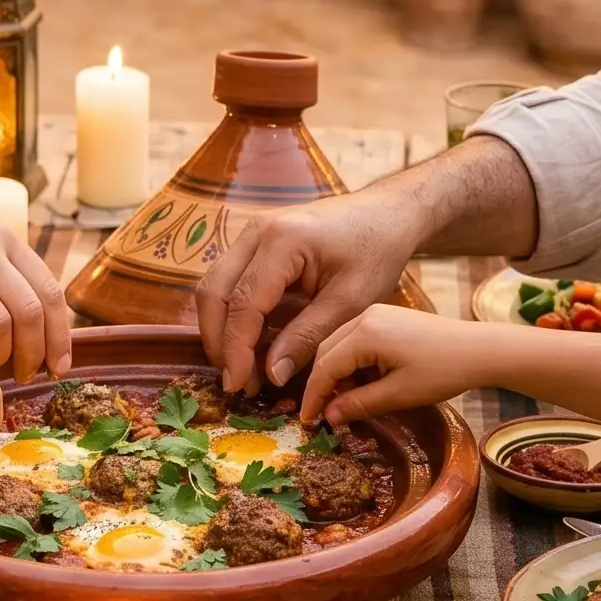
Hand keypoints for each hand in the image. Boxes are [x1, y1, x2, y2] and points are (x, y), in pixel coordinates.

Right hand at [198, 191, 425, 392]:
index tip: (239, 386)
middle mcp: (256, 231)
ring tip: (242, 368)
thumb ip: (308, 337)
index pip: (243, 304)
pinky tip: (250, 343)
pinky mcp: (254, 240)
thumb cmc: (376, 252)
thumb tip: (272, 375)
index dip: (236, 350)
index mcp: (283, 241)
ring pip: (215, 286)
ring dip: (222, 329)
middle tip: (237, 383)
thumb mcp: (350, 302)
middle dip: (220, 342)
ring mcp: (251, 232)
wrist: (387, 213)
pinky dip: (232, 313)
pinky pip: (230, 279)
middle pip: (214, 292)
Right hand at [302, 306, 494, 424]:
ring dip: (337, 372)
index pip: (324, 366)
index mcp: (364, 333)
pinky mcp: (387, 316)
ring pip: (339, 344)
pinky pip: (356, 338)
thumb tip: (328, 417)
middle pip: (327, 351)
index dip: (313, 396)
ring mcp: (376, 312)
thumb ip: (359, 404)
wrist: (480, 349)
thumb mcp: (398, 394)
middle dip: (322, 383)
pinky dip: (352, 361)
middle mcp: (365, 316)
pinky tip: (363, 381)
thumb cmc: (443, 372)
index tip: (307, 421)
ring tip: (344, 401)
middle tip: (322, 414)